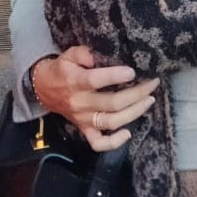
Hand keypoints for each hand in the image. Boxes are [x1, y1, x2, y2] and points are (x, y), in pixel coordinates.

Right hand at [31, 44, 157, 151]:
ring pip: (111, 122)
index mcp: (75, 82)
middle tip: (152, 84)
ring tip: (149, 101)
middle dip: (136, 94)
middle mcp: (80, 103)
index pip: (96, 81)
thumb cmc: (62, 69)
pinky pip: (98, 143)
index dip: (115, 76)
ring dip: (134, 113)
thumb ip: (83, 52)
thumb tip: (97, 55)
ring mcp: (83, 119)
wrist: (43, 89)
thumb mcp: (69, 54)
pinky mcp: (84, 129)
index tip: (132, 71)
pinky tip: (128, 133)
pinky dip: (113, 143)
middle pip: (112, 103)